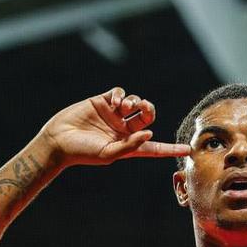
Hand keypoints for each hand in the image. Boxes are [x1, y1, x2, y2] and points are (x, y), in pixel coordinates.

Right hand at [40, 87, 189, 165]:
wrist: (58, 139)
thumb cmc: (83, 152)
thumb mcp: (109, 153)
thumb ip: (131, 145)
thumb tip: (151, 133)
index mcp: (128, 146)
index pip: (154, 147)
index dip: (170, 148)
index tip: (188, 150)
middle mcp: (123, 130)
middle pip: (147, 117)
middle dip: (149, 110)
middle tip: (143, 109)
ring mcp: (113, 115)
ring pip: (135, 103)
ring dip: (134, 101)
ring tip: (124, 106)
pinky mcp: (102, 102)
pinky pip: (119, 93)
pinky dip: (121, 95)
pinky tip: (115, 102)